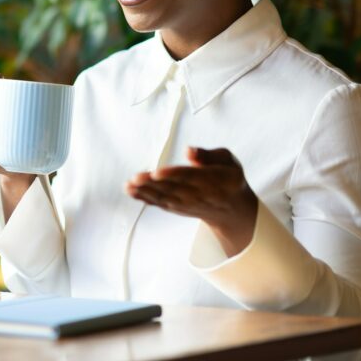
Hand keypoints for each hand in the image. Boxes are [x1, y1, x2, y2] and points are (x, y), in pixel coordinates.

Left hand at [125, 147, 257, 256]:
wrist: (231, 210)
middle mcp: (198, 194)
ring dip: (144, 192)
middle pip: (172, 188)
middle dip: (152, 184)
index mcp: (212, 180)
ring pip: (163, 197)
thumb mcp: (228, 161)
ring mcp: (186, 204)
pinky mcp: (177, 208)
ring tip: (129, 185)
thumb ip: (208, 155)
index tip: (157, 172)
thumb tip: (188, 150)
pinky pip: (160, 204)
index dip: (172, 175)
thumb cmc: (228, 178)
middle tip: (135, 178)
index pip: (190, 177)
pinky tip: (131, 191)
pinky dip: (144, 198)